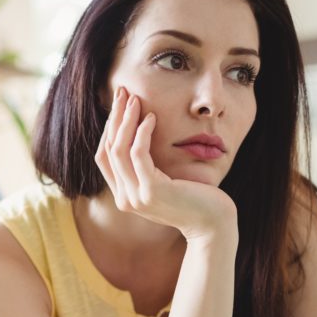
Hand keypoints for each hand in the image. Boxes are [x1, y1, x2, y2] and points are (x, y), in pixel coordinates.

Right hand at [94, 87, 237, 240]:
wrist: (213, 224)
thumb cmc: (194, 199)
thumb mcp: (164, 182)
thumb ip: (147, 168)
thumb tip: (139, 133)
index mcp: (124, 195)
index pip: (104, 156)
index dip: (109, 128)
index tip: (120, 104)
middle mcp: (124, 198)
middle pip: (107, 149)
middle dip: (114, 117)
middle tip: (123, 92)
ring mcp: (135, 197)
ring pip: (119, 149)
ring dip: (126, 120)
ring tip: (136, 99)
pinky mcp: (151, 191)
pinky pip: (138, 154)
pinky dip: (142, 132)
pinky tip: (152, 117)